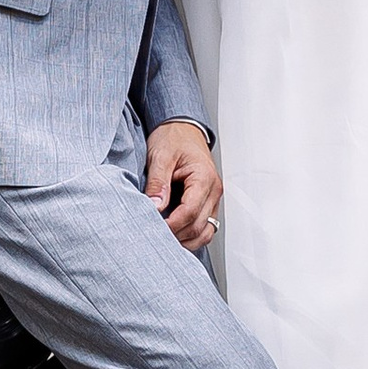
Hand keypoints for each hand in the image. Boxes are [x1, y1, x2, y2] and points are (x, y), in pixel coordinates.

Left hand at [144, 120, 221, 251]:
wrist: (182, 129)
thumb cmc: (174, 138)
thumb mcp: (160, 156)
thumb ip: (158, 182)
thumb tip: (155, 207)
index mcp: (204, 177)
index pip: (190, 211)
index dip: (171, 225)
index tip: (153, 228)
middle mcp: (214, 190)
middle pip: (198, 226)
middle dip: (176, 235)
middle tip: (154, 236)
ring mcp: (213, 199)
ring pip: (205, 233)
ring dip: (185, 240)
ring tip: (164, 239)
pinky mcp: (208, 203)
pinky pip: (204, 227)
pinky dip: (191, 236)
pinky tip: (174, 235)